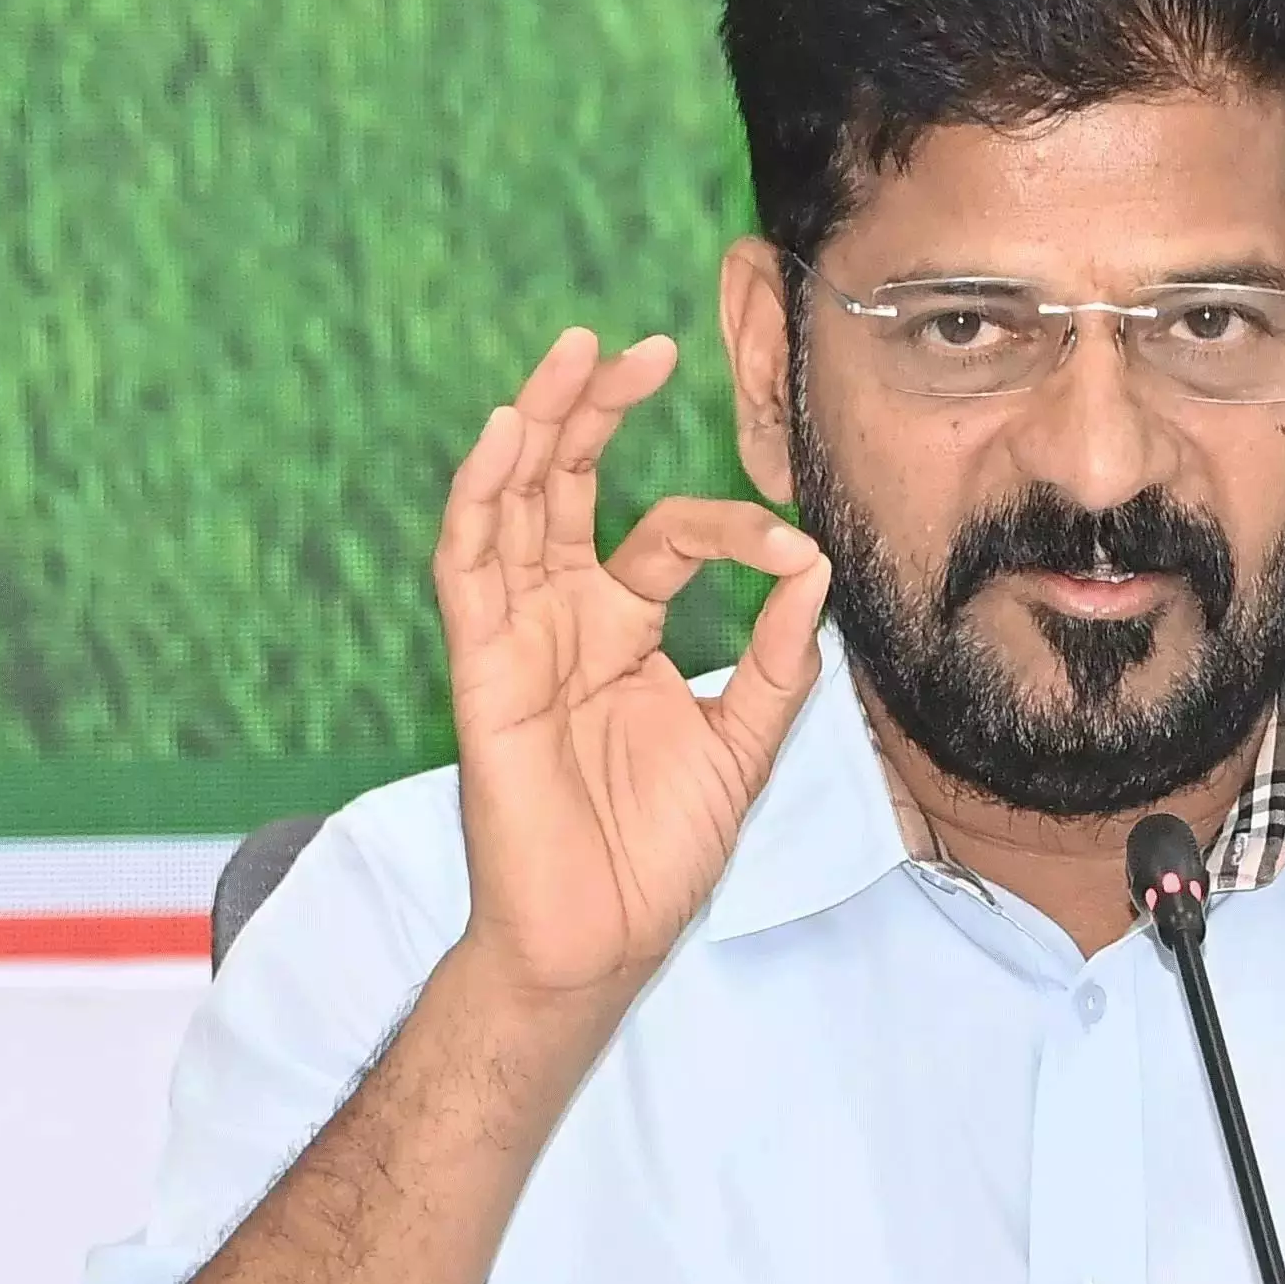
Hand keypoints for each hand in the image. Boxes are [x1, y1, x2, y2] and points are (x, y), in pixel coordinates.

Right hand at [432, 327, 832, 1004]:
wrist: (603, 937)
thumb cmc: (658, 851)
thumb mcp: (743, 742)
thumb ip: (778, 656)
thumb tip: (813, 565)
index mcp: (623, 627)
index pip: (668, 534)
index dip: (732, 527)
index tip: (791, 548)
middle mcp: (564, 618)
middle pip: (567, 486)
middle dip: (597, 411)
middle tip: (642, 346)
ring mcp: (517, 638)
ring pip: (512, 505)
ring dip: (537, 426)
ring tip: (571, 355)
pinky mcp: (482, 670)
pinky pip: (471, 568)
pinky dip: (484, 497)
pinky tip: (510, 434)